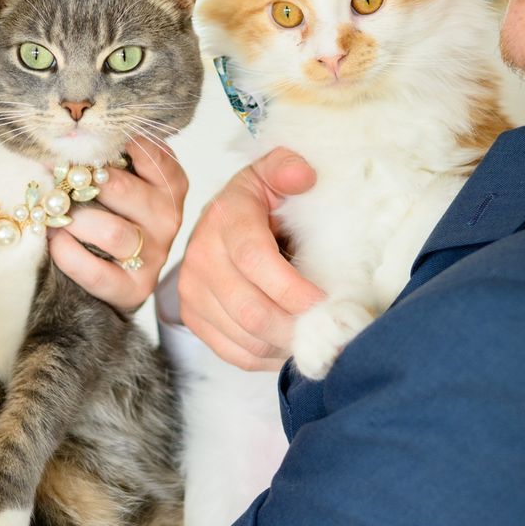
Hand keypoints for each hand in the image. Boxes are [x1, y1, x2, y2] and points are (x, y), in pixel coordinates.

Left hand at [51, 135, 186, 310]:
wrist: (116, 275)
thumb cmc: (112, 215)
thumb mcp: (120, 182)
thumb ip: (107, 160)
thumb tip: (65, 139)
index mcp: (170, 184)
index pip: (151, 153)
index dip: (110, 144)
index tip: (79, 141)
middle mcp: (168, 218)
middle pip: (121, 188)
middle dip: (80, 181)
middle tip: (52, 177)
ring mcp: (154, 255)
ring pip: (111, 230)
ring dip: (73, 219)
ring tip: (51, 214)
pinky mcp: (135, 288)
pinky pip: (96, 270)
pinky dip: (68, 253)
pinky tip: (54, 240)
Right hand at [177, 148, 325, 369]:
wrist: (220, 223)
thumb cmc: (258, 204)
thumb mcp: (273, 176)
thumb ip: (287, 168)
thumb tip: (303, 175)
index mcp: (226, 218)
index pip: (256, 261)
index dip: (295, 290)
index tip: (329, 303)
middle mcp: (200, 256)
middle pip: (251, 310)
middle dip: (297, 327)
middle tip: (332, 330)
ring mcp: (192, 291)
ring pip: (245, 338)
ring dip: (286, 345)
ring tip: (316, 337)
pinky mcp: (193, 318)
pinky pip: (234, 354)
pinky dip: (268, 357)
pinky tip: (290, 344)